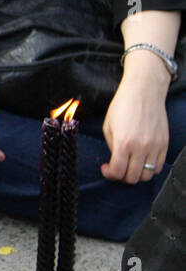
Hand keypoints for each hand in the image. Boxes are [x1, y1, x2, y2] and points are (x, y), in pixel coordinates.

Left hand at [101, 66, 169, 183]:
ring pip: (148, 175)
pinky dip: (150, 169)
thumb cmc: (123, 106)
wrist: (144, 92)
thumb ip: (112, 147)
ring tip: (130, 166)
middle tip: (117, 169)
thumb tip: (115, 161)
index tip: (106, 169)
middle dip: (122, 177)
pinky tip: (142, 161)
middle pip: (133, 177)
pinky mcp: (164, 144)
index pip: (118, 172)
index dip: (109, 174)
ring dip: (137, 175)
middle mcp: (141, 147)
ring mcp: (155, 146)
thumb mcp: (108, 127)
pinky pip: (159, 166)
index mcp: (124, 143)